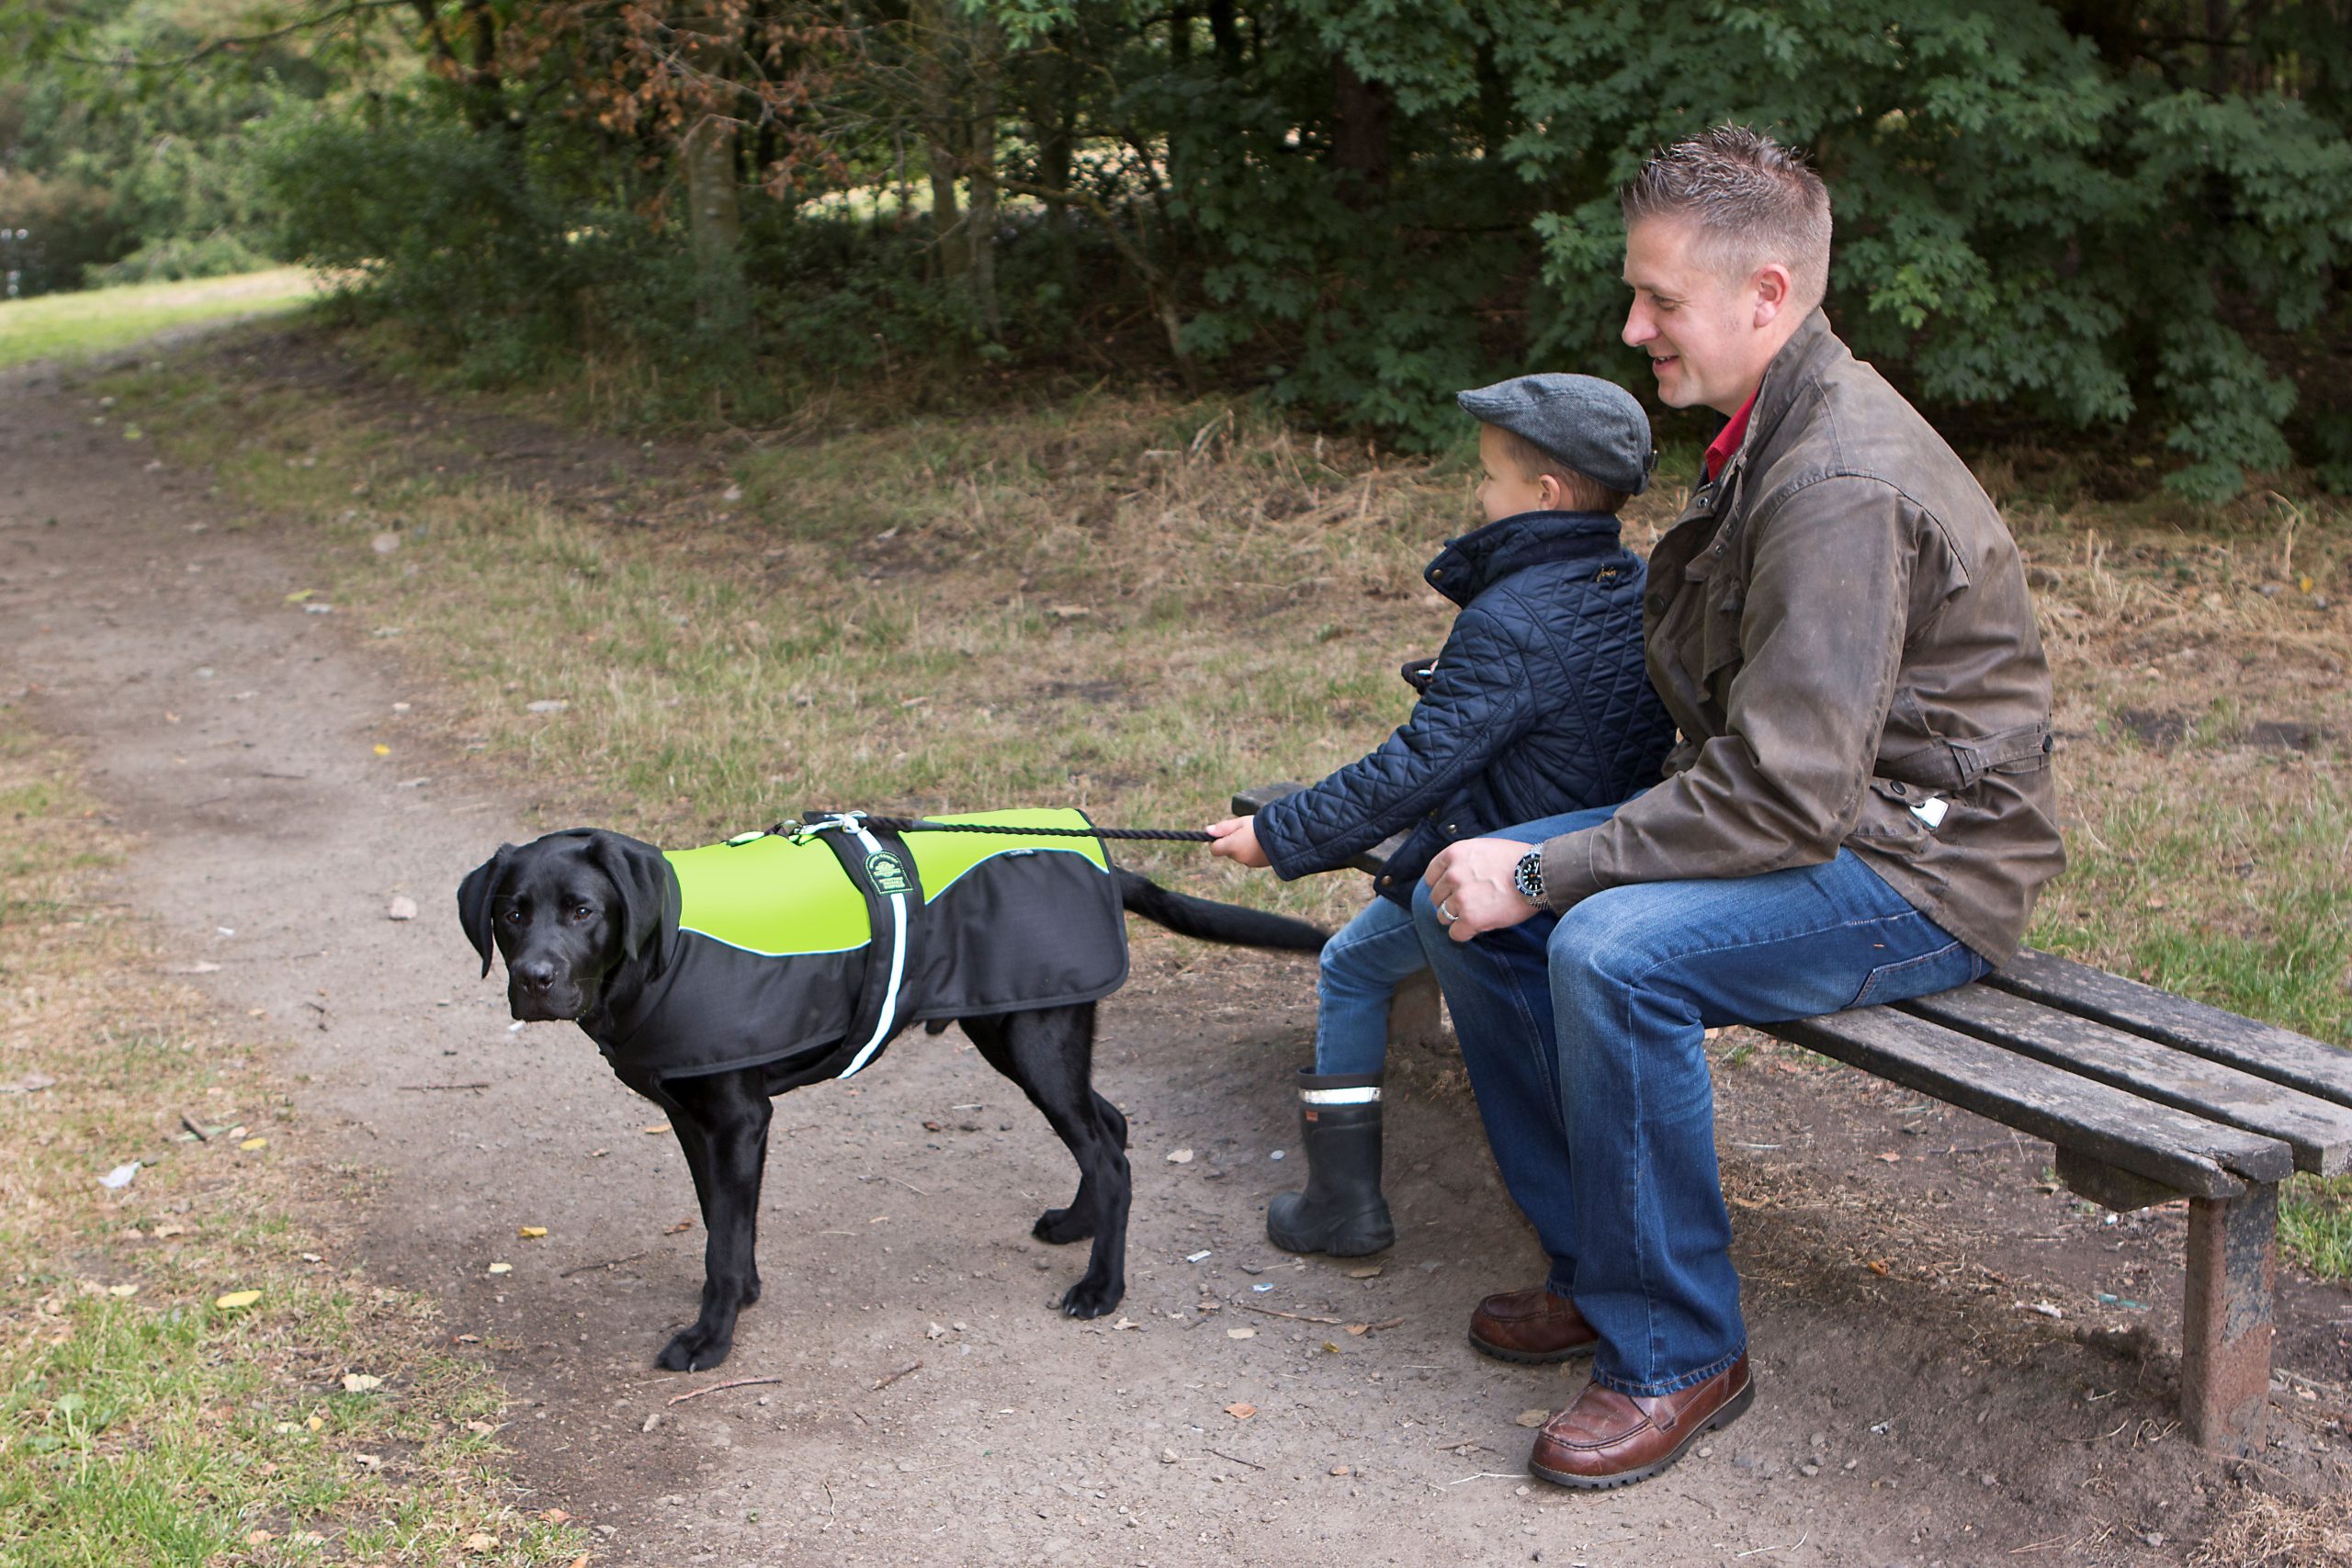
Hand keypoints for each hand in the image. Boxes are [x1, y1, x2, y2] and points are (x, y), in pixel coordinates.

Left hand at [1205, 816, 1270, 868]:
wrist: (1283, 837)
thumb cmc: (1260, 826)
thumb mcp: (1240, 822)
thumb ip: (1223, 828)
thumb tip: (1207, 831)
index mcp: (1231, 846)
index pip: (1215, 849)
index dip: (1218, 841)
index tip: (1226, 833)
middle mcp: (1238, 857)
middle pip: (1228, 851)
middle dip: (1233, 842)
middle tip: (1245, 831)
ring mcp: (1249, 862)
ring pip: (1240, 854)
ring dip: (1243, 847)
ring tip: (1255, 836)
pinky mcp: (1259, 864)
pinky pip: (1250, 857)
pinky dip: (1253, 851)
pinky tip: (1261, 843)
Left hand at [1422, 838, 1538, 941]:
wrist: (1538, 874)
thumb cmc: (1518, 860)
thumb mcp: (1484, 847)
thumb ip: (1465, 859)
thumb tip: (1454, 873)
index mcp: (1454, 854)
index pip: (1431, 876)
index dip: (1441, 886)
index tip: (1452, 891)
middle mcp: (1453, 875)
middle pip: (1436, 898)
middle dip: (1450, 902)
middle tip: (1470, 904)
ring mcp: (1460, 897)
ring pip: (1443, 916)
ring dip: (1458, 919)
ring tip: (1477, 914)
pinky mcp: (1471, 919)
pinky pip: (1455, 934)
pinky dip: (1465, 934)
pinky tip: (1478, 928)